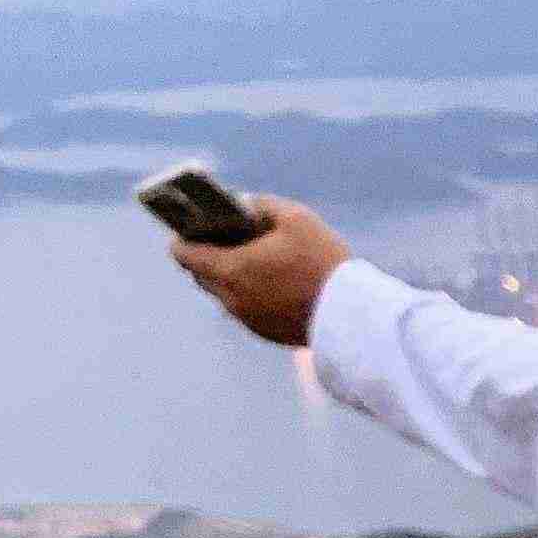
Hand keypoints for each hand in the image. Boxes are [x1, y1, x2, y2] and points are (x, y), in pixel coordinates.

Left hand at [173, 193, 351, 348]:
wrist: (353, 317)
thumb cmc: (323, 262)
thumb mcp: (295, 218)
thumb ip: (261, 204)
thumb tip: (243, 204)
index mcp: (230, 270)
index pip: (184, 254)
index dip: (184, 235)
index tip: (191, 224)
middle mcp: (232, 299)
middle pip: (202, 274)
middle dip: (209, 254)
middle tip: (225, 236)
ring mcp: (248, 320)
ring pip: (226, 293)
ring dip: (232, 274)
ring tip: (252, 255)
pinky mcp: (267, 333)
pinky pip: (248, 308)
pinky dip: (252, 292)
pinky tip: (274, 279)